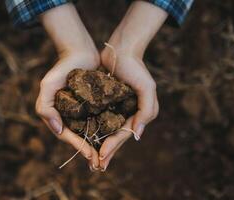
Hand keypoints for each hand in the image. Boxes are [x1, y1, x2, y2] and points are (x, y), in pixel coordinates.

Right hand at [36, 3, 99, 169]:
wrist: (80, 52)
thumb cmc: (62, 68)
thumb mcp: (48, 85)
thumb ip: (46, 107)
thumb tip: (57, 130)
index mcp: (57, 114)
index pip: (68, 135)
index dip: (79, 147)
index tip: (91, 157)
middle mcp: (68, 115)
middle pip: (79, 137)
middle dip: (88, 151)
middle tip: (100, 164)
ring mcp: (81, 111)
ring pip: (89, 132)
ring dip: (97, 145)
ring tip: (107, 156)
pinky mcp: (92, 105)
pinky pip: (97, 120)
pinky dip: (103, 130)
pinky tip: (113, 138)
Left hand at [98, 1, 167, 170]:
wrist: (120, 51)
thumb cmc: (135, 68)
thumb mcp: (146, 87)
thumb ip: (146, 111)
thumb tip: (137, 135)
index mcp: (139, 113)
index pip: (124, 134)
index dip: (113, 147)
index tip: (100, 158)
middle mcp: (129, 114)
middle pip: (116, 137)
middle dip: (107, 153)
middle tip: (96, 168)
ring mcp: (118, 109)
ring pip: (108, 131)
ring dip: (100, 146)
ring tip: (92, 160)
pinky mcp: (107, 103)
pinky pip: (101, 120)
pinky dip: (96, 131)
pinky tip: (88, 139)